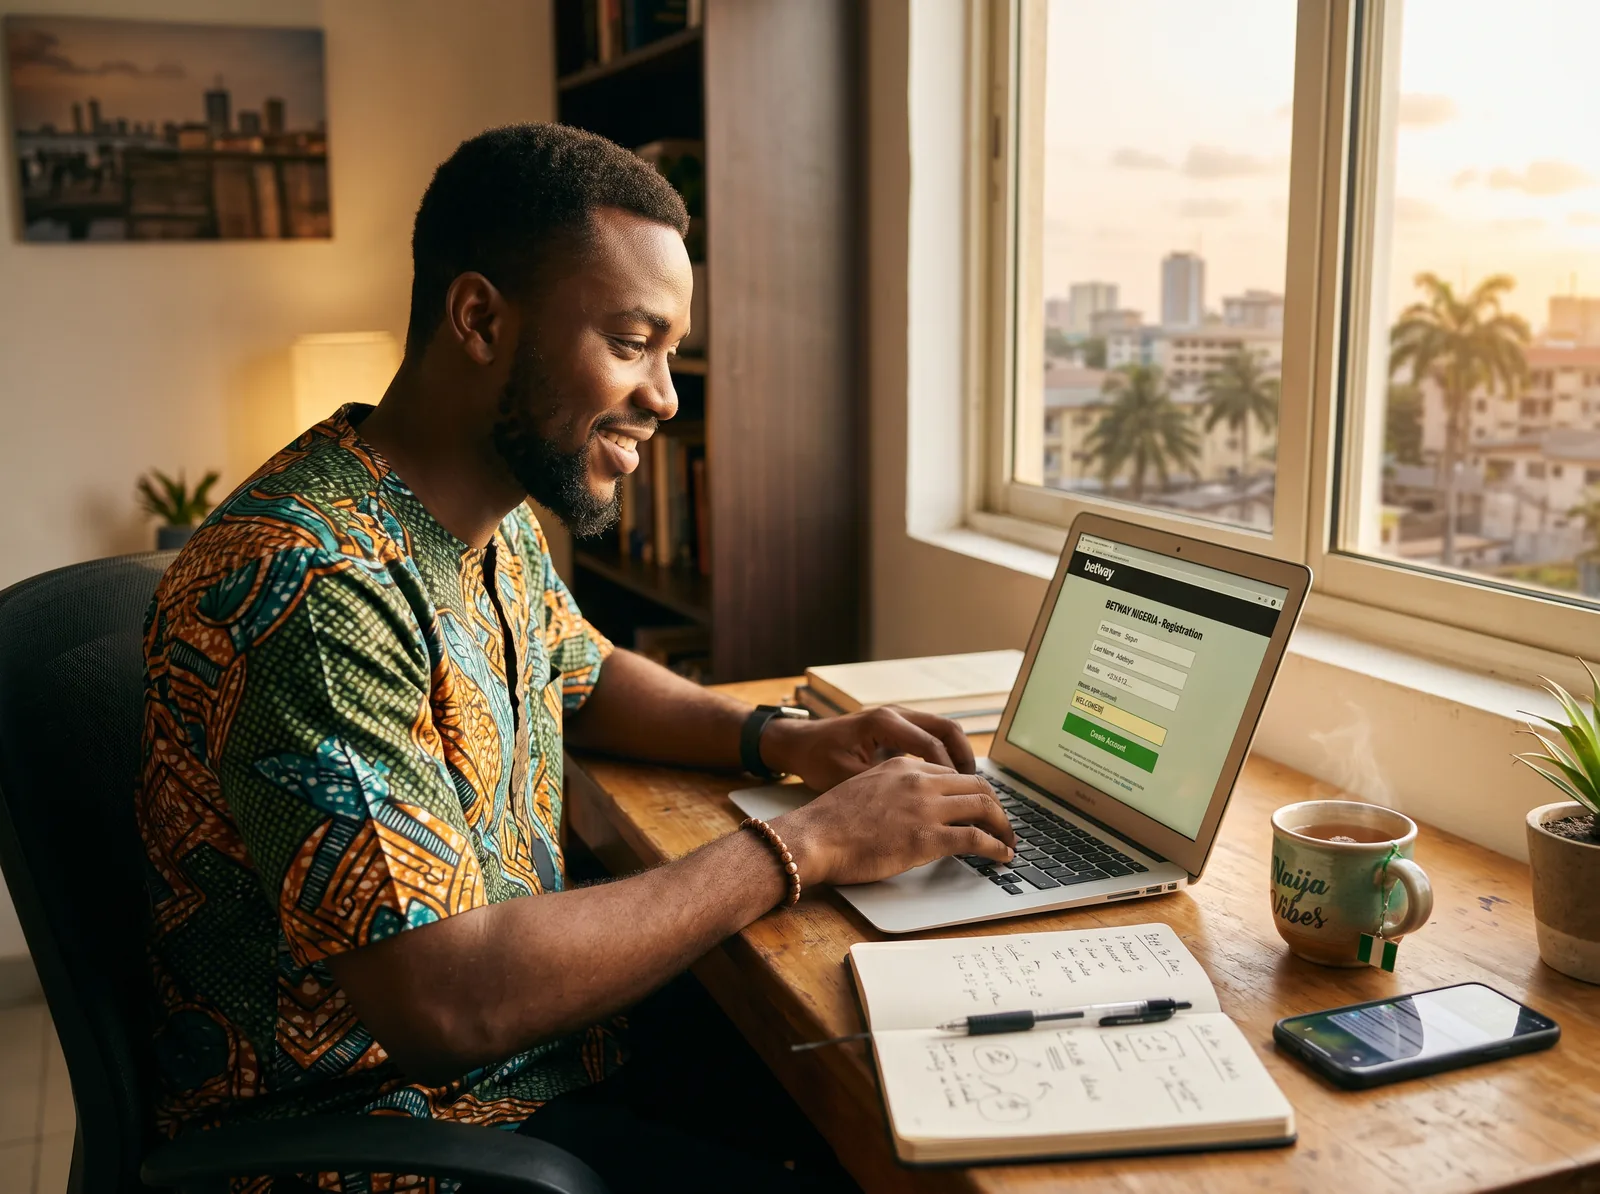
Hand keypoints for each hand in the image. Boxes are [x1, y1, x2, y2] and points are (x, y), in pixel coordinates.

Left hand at [760, 706, 975, 791]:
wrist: (796, 744)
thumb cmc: (817, 761)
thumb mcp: (847, 777)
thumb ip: (884, 789)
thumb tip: (920, 811)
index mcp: (884, 723)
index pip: (933, 745)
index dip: (954, 775)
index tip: (965, 800)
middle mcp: (895, 714)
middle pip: (948, 730)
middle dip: (967, 762)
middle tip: (980, 794)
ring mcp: (897, 717)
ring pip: (943, 731)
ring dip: (959, 757)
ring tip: (969, 789)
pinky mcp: (895, 727)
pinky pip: (930, 737)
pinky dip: (944, 757)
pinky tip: (947, 783)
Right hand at [772, 756, 1014, 886]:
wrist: (814, 837)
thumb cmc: (830, 821)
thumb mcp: (864, 787)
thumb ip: (892, 790)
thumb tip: (909, 807)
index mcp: (904, 765)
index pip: (952, 773)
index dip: (972, 792)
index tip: (979, 807)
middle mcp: (919, 780)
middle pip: (976, 785)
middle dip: (995, 806)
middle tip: (1002, 824)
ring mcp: (925, 807)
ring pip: (983, 807)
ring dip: (1003, 826)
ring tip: (1009, 842)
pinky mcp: (928, 838)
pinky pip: (976, 839)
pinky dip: (996, 847)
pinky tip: (1002, 856)